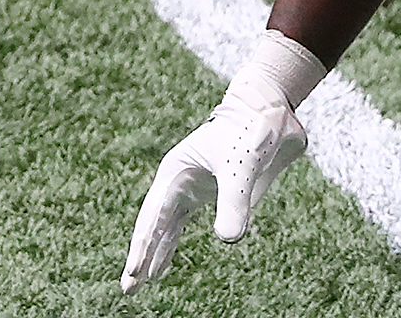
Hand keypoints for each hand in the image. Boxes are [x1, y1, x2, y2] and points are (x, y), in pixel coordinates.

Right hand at [120, 55, 313, 291]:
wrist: (272, 111)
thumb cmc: (250, 129)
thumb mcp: (241, 164)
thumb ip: (234, 200)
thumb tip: (228, 240)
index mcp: (176, 171)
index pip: (153, 217)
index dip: (143, 247)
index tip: (134, 274)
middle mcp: (180, 182)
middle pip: (154, 225)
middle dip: (141, 255)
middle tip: (128, 289)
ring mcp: (195, 188)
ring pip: (166, 228)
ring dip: (155, 253)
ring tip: (141, 280)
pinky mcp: (213, 194)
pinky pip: (184, 224)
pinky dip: (172, 245)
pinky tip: (165, 264)